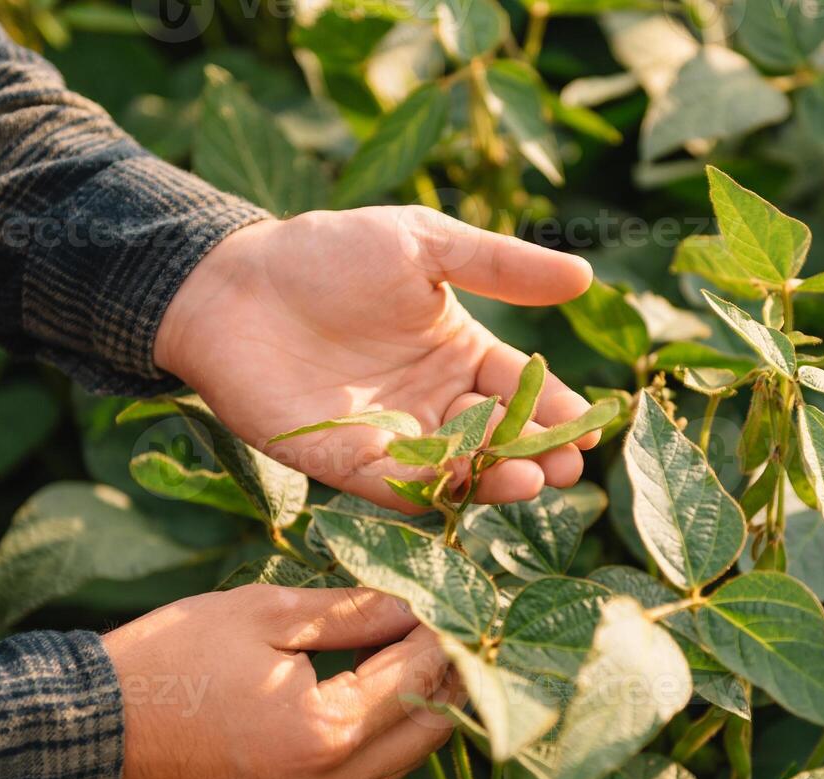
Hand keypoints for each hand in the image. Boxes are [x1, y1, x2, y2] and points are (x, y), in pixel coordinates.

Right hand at [105, 583, 460, 778]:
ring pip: (405, 754)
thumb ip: (350, 610)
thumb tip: (412, 600)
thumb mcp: (266, 614)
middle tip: (456, 619)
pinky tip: (382, 678)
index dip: (445, 630)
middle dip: (450, 672)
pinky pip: (369, 768)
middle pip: (430, 727)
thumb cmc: (172, 659)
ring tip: (425, 642)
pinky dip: (388, 726)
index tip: (458, 592)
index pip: (418, 675)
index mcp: (327, 730)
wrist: (94, 729)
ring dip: (425, 703)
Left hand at [154, 207, 596, 507]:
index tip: (590, 426)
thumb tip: (587, 276)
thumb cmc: (329, 253)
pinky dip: (432, 489)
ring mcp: (390, 437)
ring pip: (455, 469)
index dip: (556, 409)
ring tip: (530, 478)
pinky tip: (464, 483)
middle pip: (496, 438)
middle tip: (567, 466)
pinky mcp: (344, 462)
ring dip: (494, 477)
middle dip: (535, 453)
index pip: (520, 389)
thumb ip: (500, 265)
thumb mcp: (425, 244)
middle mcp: (432, 404)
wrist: (234, 282)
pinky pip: (396, 484)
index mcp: (458, 353)